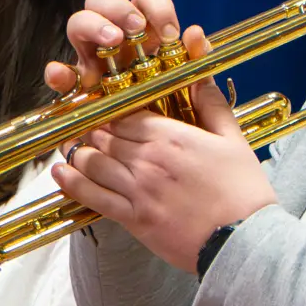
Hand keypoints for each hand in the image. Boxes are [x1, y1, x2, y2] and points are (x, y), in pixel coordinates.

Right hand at [42, 0, 197, 94]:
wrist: (157, 142)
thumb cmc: (173, 102)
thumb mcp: (189, 80)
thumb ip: (194, 57)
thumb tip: (195, 33)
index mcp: (144, 28)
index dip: (155, 4)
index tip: (169, 32)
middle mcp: (114, 35)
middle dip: (117, 8)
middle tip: (135, 29)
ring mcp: (91, 57)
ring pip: (78, 24)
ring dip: (93, 26)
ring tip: (112, 42)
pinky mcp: (77, 85)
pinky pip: (59, 74)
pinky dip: (57, 72)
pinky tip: (63, 75)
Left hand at [46, 0, 277, 271]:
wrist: (245, 242)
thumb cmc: (243, 190)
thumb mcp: (232, 137)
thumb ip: (209, 101)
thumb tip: (200, 64)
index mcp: (170, 136)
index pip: (124, 113)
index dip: (111, 110)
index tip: (104, 108)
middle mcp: (147, 160)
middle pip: (103, 134)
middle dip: (92, 128)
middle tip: (84, 125)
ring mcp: (137, 190)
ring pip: (92, 162)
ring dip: (79, 152)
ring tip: (72, 146)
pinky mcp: (133, 219)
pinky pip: (92, 197)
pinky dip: (72, 182)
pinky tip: (60, 172)